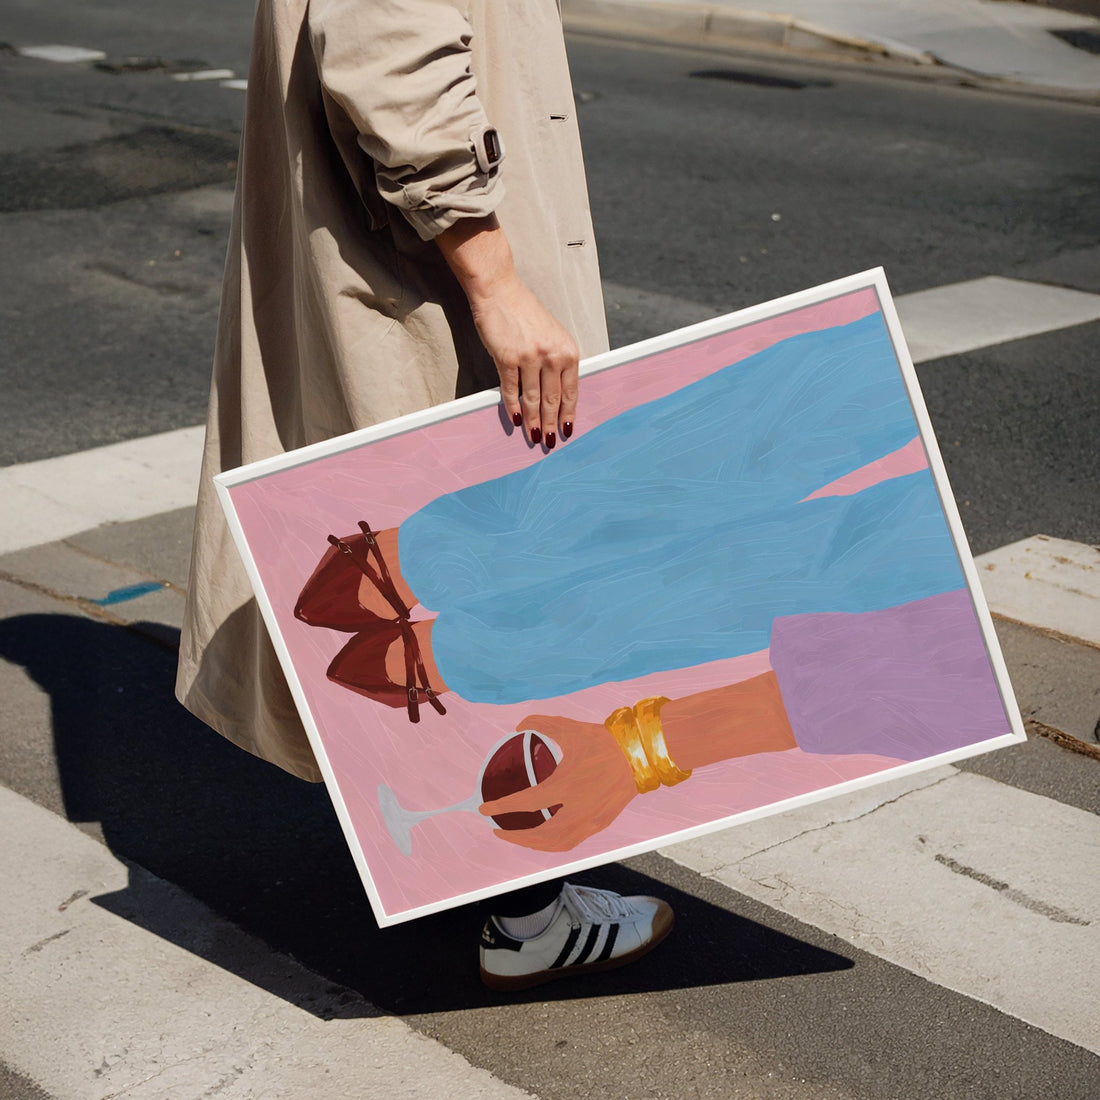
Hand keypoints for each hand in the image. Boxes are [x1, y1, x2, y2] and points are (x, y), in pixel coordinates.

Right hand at [469, 273, 577, 448]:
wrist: (500, 291)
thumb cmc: (525, 314)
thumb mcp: (551, 336)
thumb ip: (556, 362)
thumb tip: (554, 396)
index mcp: (567, 351)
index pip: (571, 392)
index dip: (568, 414)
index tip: (567, 430)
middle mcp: (552, 355)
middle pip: (552, 400)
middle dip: (550, 424)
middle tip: (550, 442)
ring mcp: (529, 357)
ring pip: (532, 399)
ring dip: (533, 422)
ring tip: (534, 437)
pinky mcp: (507, 358)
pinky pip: (511, 390)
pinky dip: (513, 407)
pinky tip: (515, 419)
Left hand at [479, 713, 637, 851]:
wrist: (639, 754)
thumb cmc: (603, 741)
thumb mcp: (568, 728)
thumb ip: (539, 724)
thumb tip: (517, 726)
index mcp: (565, 785)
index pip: (526, 803)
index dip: (501, 807)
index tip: (483, 808)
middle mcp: (577, 809)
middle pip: (538, 834)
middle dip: (513, 835)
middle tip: (496, 828)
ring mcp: (590, 820)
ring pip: (555, 844)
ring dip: (532, 844)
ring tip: (518, 836)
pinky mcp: (600, 824)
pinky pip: (571, 842)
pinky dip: (552, 844)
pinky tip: (543, 837)